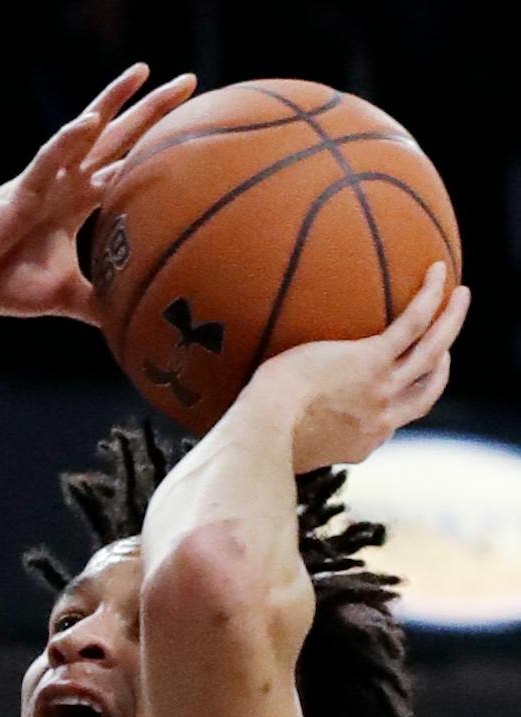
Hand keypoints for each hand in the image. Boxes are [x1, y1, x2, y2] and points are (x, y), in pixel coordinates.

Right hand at [0, 66, 195, 321]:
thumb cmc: (5, 284)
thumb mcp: (65, 295)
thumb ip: (100, 301)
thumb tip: (138, 323)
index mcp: (77, 204)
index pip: (125, 168)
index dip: (157, 149)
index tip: (196, 128)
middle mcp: (65, 184)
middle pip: (116, 138)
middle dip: (151, 109)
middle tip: (189, 80)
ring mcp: (44, 183)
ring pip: (83, 133)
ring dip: (112, 102)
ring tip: (142, 72)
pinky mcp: (19, 191)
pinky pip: (47, 161)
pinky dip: (67, 141)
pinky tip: (89, 121)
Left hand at [246, 264, 470, 471]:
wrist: (261, 429)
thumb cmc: (255, 436)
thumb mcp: (278, 445)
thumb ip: (286, 438)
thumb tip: (262, 432)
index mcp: (358, 443)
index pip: (388, 425)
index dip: (395, 409)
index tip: (389, 395)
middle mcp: (380, 420)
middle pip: (426, 392)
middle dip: (440, 368)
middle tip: (444, 347)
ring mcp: (380, 389)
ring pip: (432, 352)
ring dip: (451, 322)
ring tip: (460, 296)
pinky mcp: (371, 360)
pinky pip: (412, 323)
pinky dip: (429, 296)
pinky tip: (438, 271)